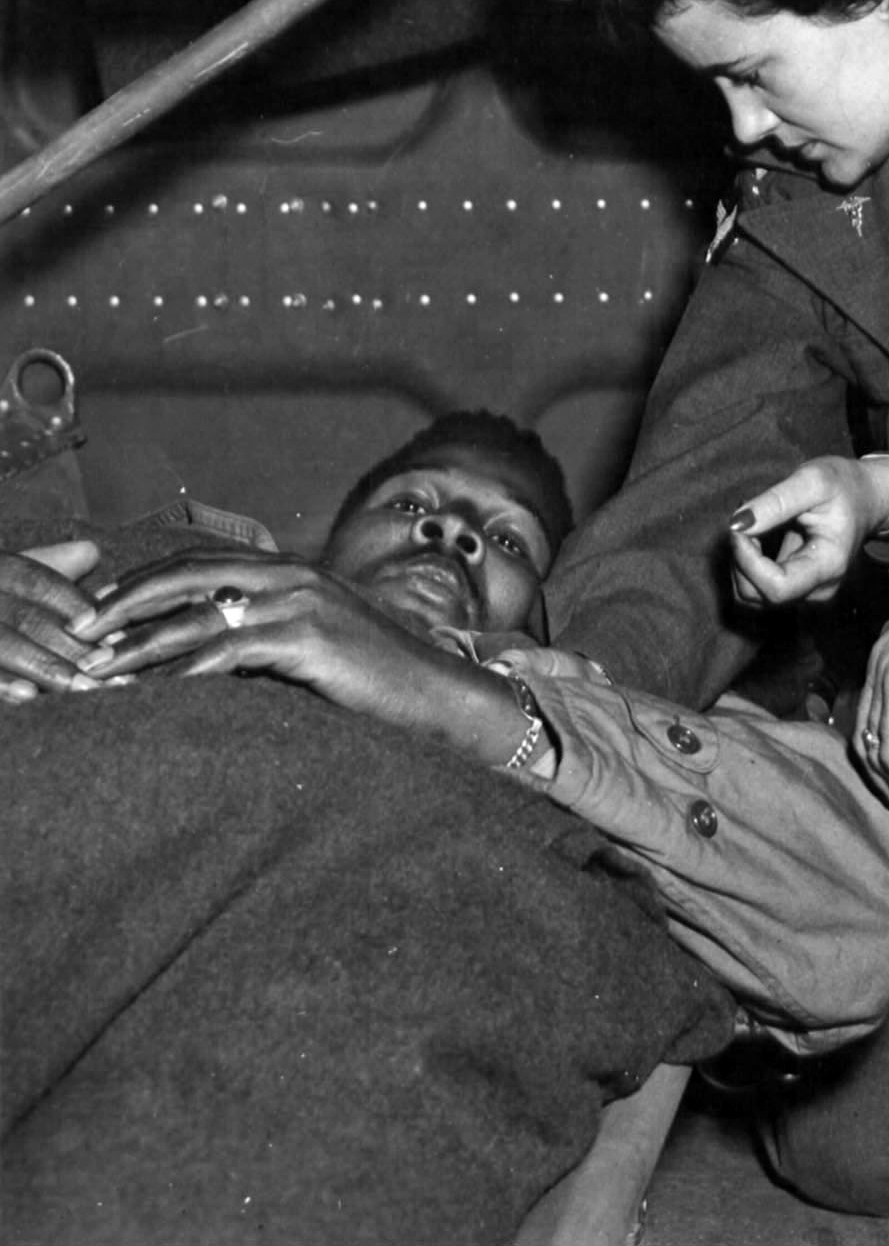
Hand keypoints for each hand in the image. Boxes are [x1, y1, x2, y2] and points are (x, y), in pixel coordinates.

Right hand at [0, 542, 103, 700]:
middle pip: (27, 617)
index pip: (39, 582)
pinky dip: (0, 683)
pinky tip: (27, 698)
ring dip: (45, 669)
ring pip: (4, 643)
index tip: (118, 633)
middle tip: (117, 673)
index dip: (79, 608)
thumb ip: (43, 565)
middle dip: (75, 647)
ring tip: (85, 689)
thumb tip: (90, 552)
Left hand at [72, 550, 463, 730]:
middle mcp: (293, 575)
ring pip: (198, 616)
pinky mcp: (308, 638)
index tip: (100, 609)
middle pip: (186, 575)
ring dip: (140, 645)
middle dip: (124, 603)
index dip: (144, 581)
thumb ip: (270, 634)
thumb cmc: (381, 678)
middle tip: (80, 632)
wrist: (439, 694)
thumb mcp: (318, 644)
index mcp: (293, 570)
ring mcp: (301, 603)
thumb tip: (213, 652)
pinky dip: (184, 673)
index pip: (201, 561)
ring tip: (99, 670)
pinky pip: (228, 652)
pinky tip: (155, 693)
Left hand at [728, 456, 888, 606]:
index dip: (747, 560)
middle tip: (746, 517)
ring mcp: (807, 593)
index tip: (740, 524)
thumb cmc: (844, 486)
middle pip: (758, 595)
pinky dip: (747, 564)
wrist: (867, 498)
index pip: (776, 587)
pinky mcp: (796, 590)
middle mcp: (818, 590)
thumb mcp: (813, 480)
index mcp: (829, 566)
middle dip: (740, 558)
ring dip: (740, 562)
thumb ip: (776, 501)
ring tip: (753, 524)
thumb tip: (736, 523)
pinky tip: (757, 536)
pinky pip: (756, 587)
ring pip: (751, 595)